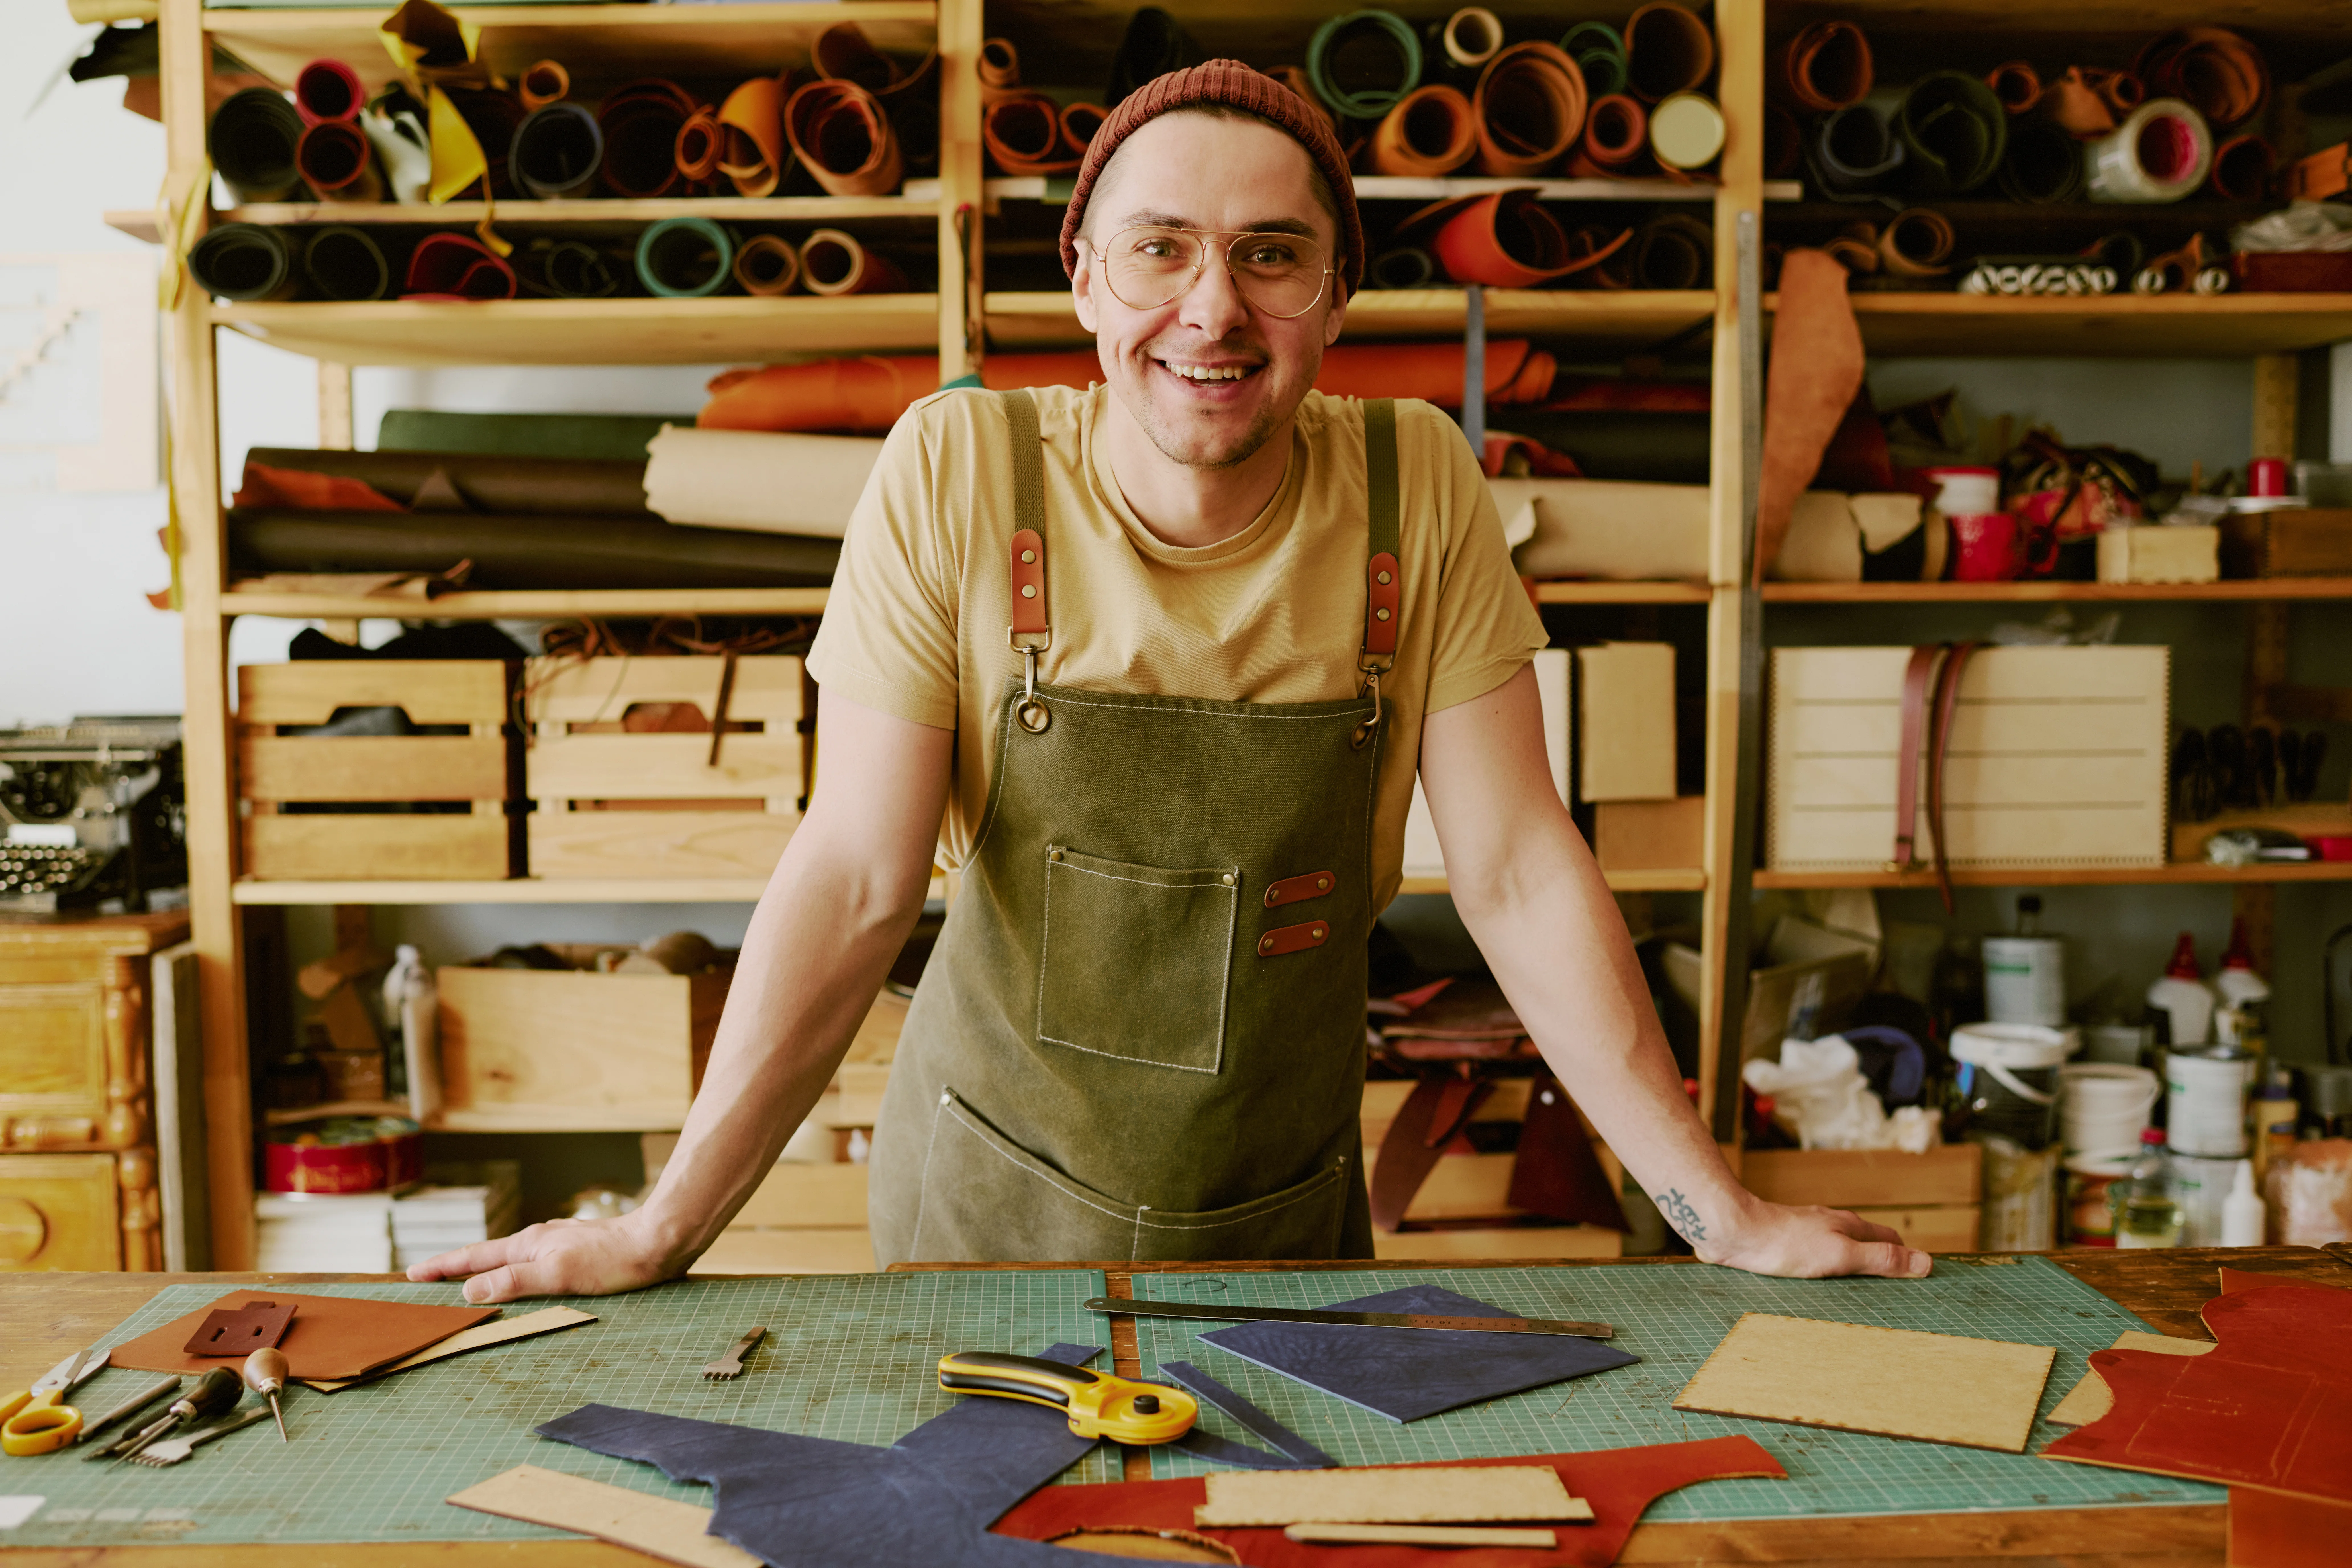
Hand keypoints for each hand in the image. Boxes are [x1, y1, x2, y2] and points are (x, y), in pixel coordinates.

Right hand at [405, 1210, 687, 1302]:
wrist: (658, 1243)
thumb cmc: (613, 1260)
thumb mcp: (559, 1275)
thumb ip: (514, 1281)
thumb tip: (469, 1289)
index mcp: (529, 1244)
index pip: (474, 1257)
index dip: (442, 1267)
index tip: (411, 1274)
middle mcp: (539, 1241)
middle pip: (487, 1257)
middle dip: (455, 1268)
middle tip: (426, 1280)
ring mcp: (556, 1245)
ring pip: (510, 1261)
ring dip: (484, 1272)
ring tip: (463, 1284)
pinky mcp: (575, 1255)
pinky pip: (531, 1266)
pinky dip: (512, 1275)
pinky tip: (520, 1283)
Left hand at [1694, 1197, 1932, 1279]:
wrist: (1733, 1232)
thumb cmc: (1785, 1243)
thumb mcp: (1841, 1255)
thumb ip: (1881, 1259)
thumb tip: (1925, 1262)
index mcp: (1849, 1226)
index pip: (1891, 1240)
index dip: (1906, 1258)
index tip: (1920, 1282)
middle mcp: (1831, 1226)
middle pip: (1867, 1245)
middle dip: (1882, 1265)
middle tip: (1894, 1296)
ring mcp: (1808, 1235)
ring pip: (1841, 1252)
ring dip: (1853, 1271)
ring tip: (1861, 1299)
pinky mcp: (1785, 1245)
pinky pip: (1816, 1260)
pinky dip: (1828, 1274)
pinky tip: (1821, 1291)